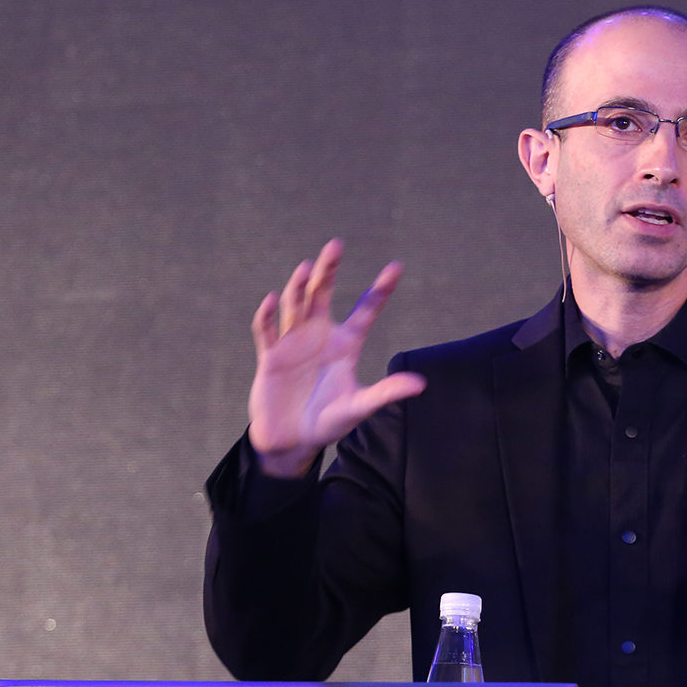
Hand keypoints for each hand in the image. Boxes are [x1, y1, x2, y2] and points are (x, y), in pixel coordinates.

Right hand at [246, 239, 425, 477]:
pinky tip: (272, 301)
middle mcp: (319, 335)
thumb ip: (386, 393)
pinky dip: (267, 316)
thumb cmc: (328, 423)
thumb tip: (421, 384)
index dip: (380, 290)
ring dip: (299, 287)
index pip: (366, 311)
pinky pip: (266, 331)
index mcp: (345, 344)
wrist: (292, 441)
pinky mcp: (270, 356)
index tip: (397, 267)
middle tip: (336, 244)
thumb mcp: (359, 407)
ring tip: (306, 269)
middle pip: (324, 294)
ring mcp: (293, 343)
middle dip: (329, 270)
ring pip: (295, 305)